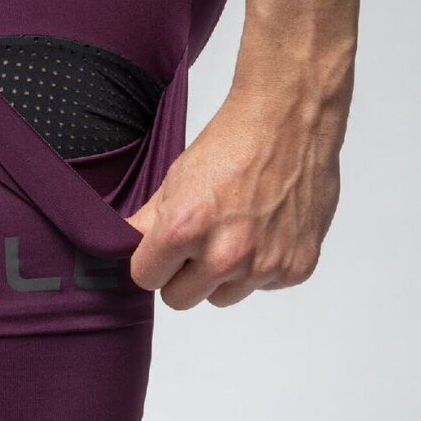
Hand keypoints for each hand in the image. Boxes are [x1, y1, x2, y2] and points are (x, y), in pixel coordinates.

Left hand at [126, 85, 342, 308]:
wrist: (289, 121)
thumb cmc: (231, 143)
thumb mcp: (175, 180)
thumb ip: (148, 223)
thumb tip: (123, 246)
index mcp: (184, 230)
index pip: (146, 279)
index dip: (150, 263)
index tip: (160, 250)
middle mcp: (225, 256)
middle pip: (180, 299)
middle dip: (181, 276)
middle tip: (196, 244)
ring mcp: (264, 266)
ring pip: (222, 298)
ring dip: (223, 277)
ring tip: (235, 233)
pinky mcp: (297, 268)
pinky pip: (264, 286)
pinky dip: (262, 267)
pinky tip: (266, 230)